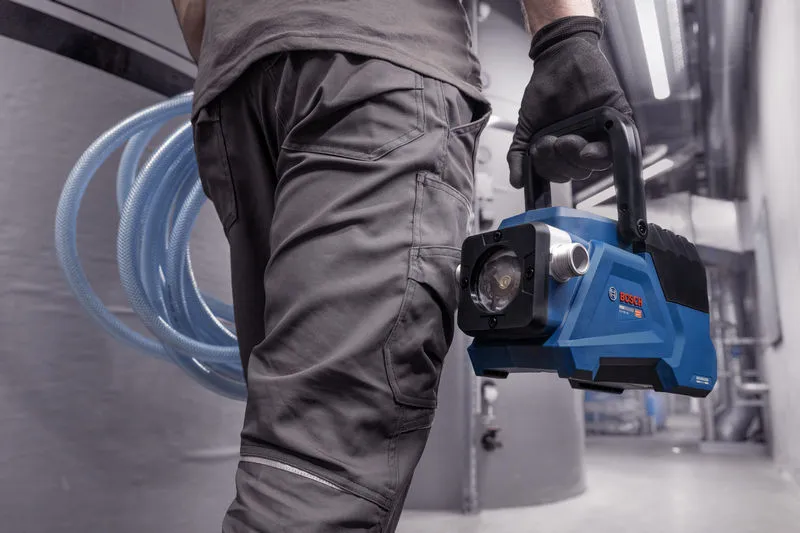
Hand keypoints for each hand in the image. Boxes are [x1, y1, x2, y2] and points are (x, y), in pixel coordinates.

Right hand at [508, 16, 634, 187]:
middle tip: (554, 140)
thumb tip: (517, 182)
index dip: (553, 169)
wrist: (558, 58)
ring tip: (567, 139)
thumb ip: (519, 154)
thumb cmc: (543, 90)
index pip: (563, 174)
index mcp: (565, 151)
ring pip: (600, 163)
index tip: (542, 149)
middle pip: (581, 171)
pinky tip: (588, 148)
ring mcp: (603, 133)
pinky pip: (622, 143)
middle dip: (564, 161)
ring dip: (580, 157)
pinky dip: (606, 151)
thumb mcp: (526, 126)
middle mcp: (585, 144)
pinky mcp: (619, 118)